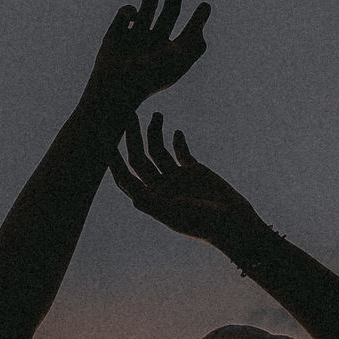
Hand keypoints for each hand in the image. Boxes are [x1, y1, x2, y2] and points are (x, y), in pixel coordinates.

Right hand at [87, 0, 209, 110]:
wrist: (116, 86)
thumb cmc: (150, 76)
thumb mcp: (178, 59)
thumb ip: (195, 36)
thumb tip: (205, 9)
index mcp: (171, 52)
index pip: (188, 31)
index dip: (197, 19)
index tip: (205, 5)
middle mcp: (155, 43)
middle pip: (169, 11)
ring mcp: (135, 37)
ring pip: (147, 8)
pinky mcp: (116, 32)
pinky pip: (127, 12)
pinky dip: (131, 10)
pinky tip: (134, 18)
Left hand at [109, 112, 259, 243]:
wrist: (232, 222)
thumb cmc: (202, 223)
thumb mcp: (175, 215)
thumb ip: (153, 204)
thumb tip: (133, 197)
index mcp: (150, 198)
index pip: (125, 176)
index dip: (113, 160)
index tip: (105, 140)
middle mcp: (159, 186)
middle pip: (139, 158)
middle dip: (133, 137)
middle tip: (129, 115)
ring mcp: (175, 177)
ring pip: (157, 150)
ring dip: (155, 132)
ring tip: (157, 114)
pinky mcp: (193, 170)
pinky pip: (180, 150)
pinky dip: (177, 140)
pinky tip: (176, 132)